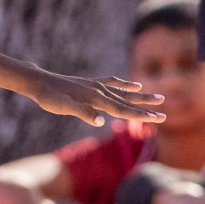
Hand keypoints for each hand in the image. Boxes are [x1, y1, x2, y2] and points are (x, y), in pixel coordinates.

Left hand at [30, 73, 164, 126]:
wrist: (40, 82)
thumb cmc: (50, 97)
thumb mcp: (63, 107)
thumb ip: (82, 113)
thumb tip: (101, 121)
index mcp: (96, 98)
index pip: (122, 109)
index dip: (140, 115)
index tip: (157, 119)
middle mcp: (99, 90)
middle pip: (127, 101)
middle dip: (146, 109)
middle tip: (164, 114)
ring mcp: (96, 85)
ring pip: (124, 92)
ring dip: (141, 95)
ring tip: (158, 97)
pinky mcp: (91, 83)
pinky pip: (113, 83)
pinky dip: (125, 84)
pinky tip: (135, 84)